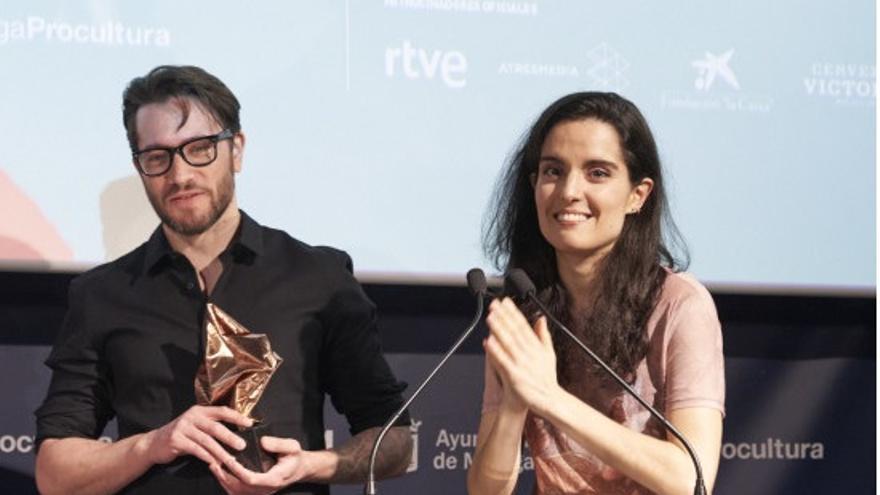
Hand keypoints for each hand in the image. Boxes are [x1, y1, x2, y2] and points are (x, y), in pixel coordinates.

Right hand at [140, 405, 252, 467]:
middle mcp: (191, 417)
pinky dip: (207, 457)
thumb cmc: (181, 435)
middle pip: (215, 427)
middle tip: (242, 445)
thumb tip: (235, 435)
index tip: (249, 423)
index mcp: (199, 411)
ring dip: (221, 451)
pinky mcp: (176, 440)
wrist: (154, 443)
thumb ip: (211, 426)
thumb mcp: (196, 426)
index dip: (236, 416)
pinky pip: (196, 450)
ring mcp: (183, 428)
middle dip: (230, 437)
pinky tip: (215, 463)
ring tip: (231, 459)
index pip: (221, 411)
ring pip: (207, 441)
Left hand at [211, 437, 315, 494]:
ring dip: (222, 479)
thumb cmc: (294, 458)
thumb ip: (279, 444)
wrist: (298, 470)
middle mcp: (264, 490)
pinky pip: (236, 492)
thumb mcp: (293, 446)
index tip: (228, 459)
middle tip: (214, 461)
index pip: (250, 479)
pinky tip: (220, 472)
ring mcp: (259, 494)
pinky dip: (226, 483)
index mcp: (273, 480)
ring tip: (214, 465)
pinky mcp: (254, 493)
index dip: (237, 470)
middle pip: (239, 488)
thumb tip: (262, 441)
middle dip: (224, 475)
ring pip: (235, 492)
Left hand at [484, 298, 559, 413]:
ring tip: (490, 317)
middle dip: (503, 316)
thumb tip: (541, 318)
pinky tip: (488, 341)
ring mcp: (522, 364)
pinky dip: (496, 351)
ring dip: (499, 329)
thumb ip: (544, 335)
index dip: (514, 312)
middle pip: (515, 331)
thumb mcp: (549, 354)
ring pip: (508, 343)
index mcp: (536, 347)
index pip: (523, 325)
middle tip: (494, 304)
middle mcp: (530, 353)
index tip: (506, 302)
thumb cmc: (547, 379)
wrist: (550, 401)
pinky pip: (503, 361)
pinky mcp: (515, 376)